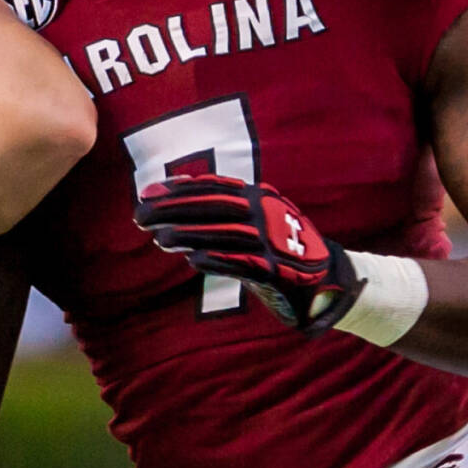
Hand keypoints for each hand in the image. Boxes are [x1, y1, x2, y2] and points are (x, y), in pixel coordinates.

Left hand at [134, 173, 361, 331]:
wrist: (327, 279)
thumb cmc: (279, 251)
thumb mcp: (252, 223)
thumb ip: (218, 215)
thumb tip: (170, 207)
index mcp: (258, 197)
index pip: (212, 188)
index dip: (178, 190)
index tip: (146, 193)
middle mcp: (266, 213)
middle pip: (213, 207)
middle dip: (174, 210)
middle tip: (140, 215)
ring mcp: (273, 241)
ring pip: (225, 234)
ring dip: (190, 234)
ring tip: (160, 238)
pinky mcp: (279, 270)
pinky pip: (244, 263)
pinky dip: (219, 260)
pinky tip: (193, 260)